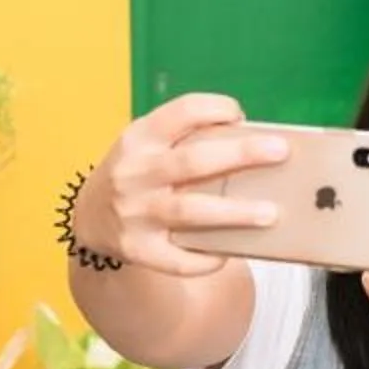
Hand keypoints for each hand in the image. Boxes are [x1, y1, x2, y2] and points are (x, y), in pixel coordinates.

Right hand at [84, 94, 289, 277]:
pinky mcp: (137, 249)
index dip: (215, 108)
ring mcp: (134, 212)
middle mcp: (135, 172)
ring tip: (271, 213)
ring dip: (234, 212)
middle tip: (281, 152)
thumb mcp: (148, 145)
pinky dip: (206, 258)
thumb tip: (254, 146)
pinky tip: (229, 253)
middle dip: (241, 155)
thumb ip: (187, 141)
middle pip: (193, 161)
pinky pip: (177, 259)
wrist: (87, 217)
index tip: (241, 115)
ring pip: (189, 211)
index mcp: (140, 138)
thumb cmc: (138, 174)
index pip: (181, 112)